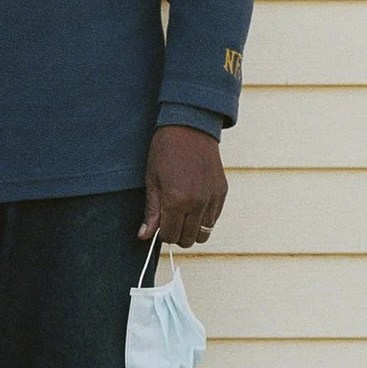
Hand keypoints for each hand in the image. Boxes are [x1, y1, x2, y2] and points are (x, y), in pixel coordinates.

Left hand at [143, 125, 225, 250]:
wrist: (190, 127)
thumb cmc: (165, 152)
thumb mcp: (152, 181)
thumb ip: (151, 212)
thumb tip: (144, 236)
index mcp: (176, 201)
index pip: (169, 235)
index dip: (161, 233)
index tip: (159, 224)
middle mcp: (197, 203)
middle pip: (187, 239)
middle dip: (176, 234)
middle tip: (170, 219)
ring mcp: (212, 198)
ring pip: (203, 233)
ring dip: (191, 229)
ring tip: (183, 214)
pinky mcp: (222, 192)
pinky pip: (214, 219)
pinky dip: (204, 219)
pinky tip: (194, 205)